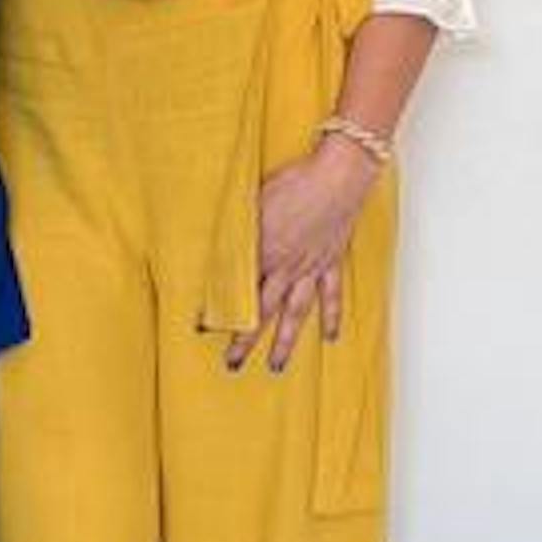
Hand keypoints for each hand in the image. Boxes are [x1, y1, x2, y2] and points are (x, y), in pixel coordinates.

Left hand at [223, 145, 379, 374]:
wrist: (338, 174)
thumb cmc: (296, 180)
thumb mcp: (255, 201)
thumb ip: (238, 228)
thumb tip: (219, 243)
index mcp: (263, 252)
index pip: (236, 289)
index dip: (218, 310)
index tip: (202, 328)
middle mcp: (286, 267)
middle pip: (262, 311)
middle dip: (245, 340)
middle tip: (232, 364)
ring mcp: (311, 267)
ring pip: (295, 313)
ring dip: (285, 342)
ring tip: (276, 367)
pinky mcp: (331, 261)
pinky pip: (331, 295)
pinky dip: (332, 317)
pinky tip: (330, 337)